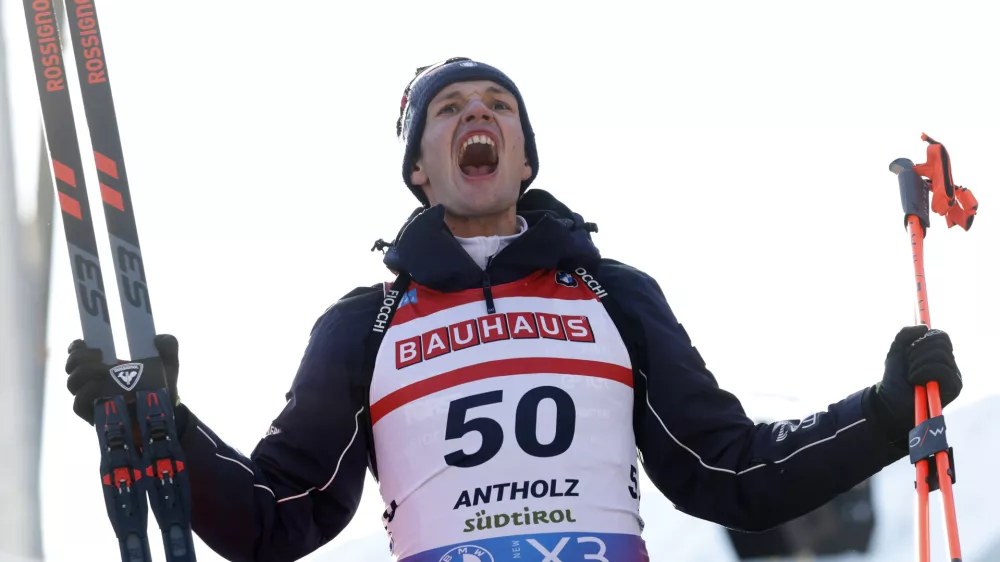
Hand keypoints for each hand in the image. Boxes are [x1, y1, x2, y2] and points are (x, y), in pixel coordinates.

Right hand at [65, 334, 180, 424]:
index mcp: (105, 364)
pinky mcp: (92, 415)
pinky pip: (78, 404)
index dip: (76, 347)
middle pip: (71, 366)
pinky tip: (105, 388)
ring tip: (108, 371)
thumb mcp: (168, 363)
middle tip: (100, 355)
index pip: (78, 353)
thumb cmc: (161, 386)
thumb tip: (159, 338)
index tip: (85, 341)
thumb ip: (169, 346)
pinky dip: (88, 394)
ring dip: (86, 372)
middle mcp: (93, 380)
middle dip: (80, 357)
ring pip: (72, 383)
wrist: (166, 413)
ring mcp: (92, 398)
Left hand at [867, 325, 962, 443]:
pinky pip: (942, 370)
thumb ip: (904, 334)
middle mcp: (948, 362)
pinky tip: (915, 381)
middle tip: (908, 364)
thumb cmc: (894, 377)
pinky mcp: (954, 387)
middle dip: (918, 350)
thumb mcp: (895, 351)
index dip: (924, 338)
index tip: (910, 347)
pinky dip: (923, 373)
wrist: (890, 400)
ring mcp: (953, 374)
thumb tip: (925, 327)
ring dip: (918, 363)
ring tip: (911, 375)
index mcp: (937, 353)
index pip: (941, 335)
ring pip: (940, 355)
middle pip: (941, 342)